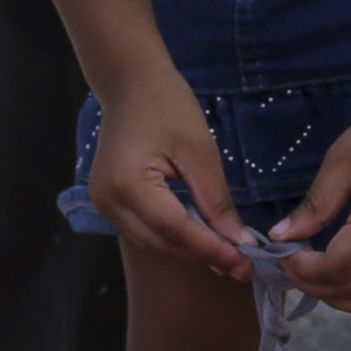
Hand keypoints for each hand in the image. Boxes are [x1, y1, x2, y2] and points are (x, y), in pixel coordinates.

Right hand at [84, 79, 247, 279]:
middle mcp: (108, 201)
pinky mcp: (109, 201)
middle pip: (162, 243)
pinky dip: (174, 237)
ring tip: (228, 257)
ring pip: (153, 242)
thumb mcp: (200, 151)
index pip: (175, 230)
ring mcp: (104, 203)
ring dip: (190, 251)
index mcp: (128, 185)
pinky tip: (202, 238)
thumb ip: (216, 200)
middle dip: (204, 256)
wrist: (130, 83)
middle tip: (244, 267)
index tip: (246, 264)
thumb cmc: (167, 106)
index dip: (211, 250)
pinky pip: (145, 230)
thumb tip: (239, 242)